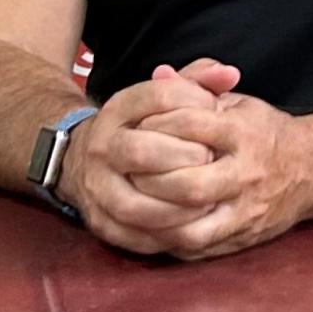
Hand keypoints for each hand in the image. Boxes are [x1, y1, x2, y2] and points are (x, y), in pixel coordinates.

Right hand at [60, 60, 240, 256]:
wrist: (82, 160)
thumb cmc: (140, 127)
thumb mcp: (161, 98)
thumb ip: (198, 81)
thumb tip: (230, 74)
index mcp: (118, 109)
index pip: (156, 97)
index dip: (193, 102)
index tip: (217, 111)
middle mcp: (102, 146)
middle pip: (140, 151)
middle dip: (182, 158)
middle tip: (211, 161)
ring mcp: (96, 187)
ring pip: (134, 203)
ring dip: (176, 207)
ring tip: (209, 202)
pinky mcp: (99, 222)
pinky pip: (132, 236)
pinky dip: (164, 236)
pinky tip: (192, 228)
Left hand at [127, 90, 312, 261]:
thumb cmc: (264, 132)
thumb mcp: (238, 102)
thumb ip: (198, 87)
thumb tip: (160, 74)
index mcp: (244, 132)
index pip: (190, 126)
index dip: (156, 124)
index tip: (136, 127)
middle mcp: (246, 173)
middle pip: (188, 182)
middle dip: (150, 177)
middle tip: (128, 170)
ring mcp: (245, 209)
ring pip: (191, 222)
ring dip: (156, 214)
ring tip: (135, 200)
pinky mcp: (243, 235)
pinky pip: (198, 245)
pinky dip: (169, 237)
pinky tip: (151, 225)